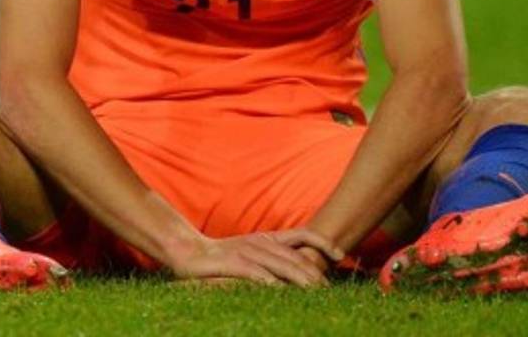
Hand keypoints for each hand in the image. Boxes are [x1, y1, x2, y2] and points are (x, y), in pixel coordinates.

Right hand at [167, 229, 343, 286]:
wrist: (188, 250)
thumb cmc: (221, 256)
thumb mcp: (251, 252)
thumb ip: (271, 259)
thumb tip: (295, 274)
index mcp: (268, 238)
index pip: (303, 235)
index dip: (323, 242)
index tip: (340, 255)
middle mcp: (262, 242)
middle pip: (297, 256)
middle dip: (316, 273)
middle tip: (331, 290)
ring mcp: (248, 251)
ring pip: (282, 264)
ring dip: (301, 279)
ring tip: (317, 292)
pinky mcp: (234, 262)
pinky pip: (257, 273)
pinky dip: (272, 283)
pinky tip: (283, 293)